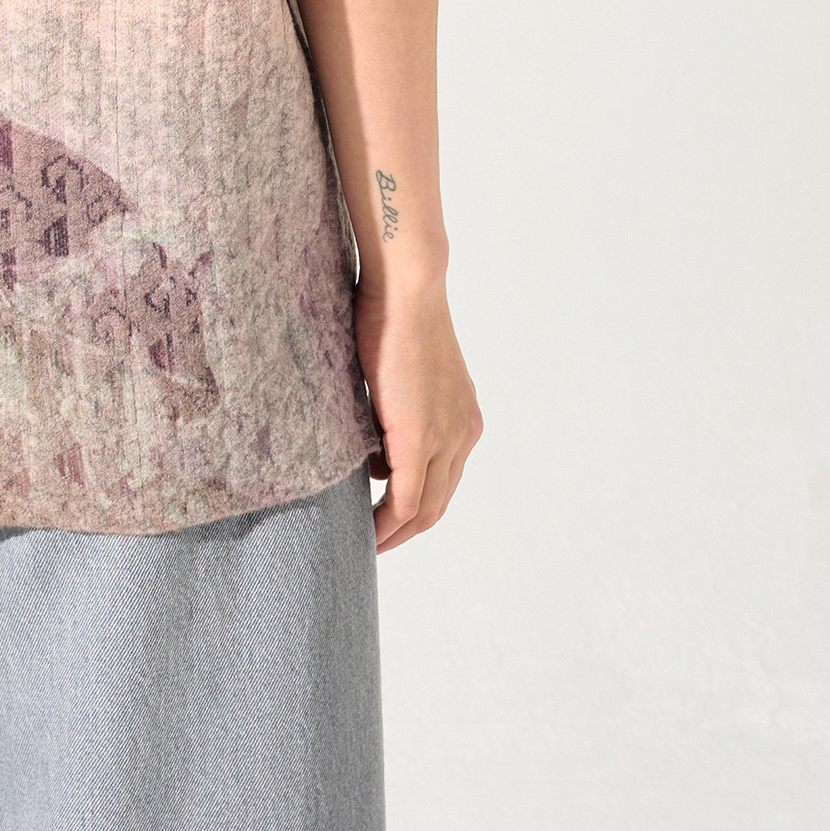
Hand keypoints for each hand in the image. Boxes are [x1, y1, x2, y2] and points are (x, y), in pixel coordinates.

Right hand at [355, 269, 482, 552]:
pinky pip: (405, 497)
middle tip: (374, 542)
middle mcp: (463, 434)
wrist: (406, 288)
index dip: (415, 506)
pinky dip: (387, 520)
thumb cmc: (395, 315)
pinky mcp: (419, 437)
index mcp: (462, 418)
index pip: (442, 480)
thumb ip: (399, 415)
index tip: (386, 516)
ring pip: (425, 509)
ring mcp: (446, 437)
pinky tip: (367, 529)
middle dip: (406, 529)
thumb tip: (379, 455)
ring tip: (366, 540)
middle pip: (438, 503)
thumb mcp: (404, 376)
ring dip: (395, 531)